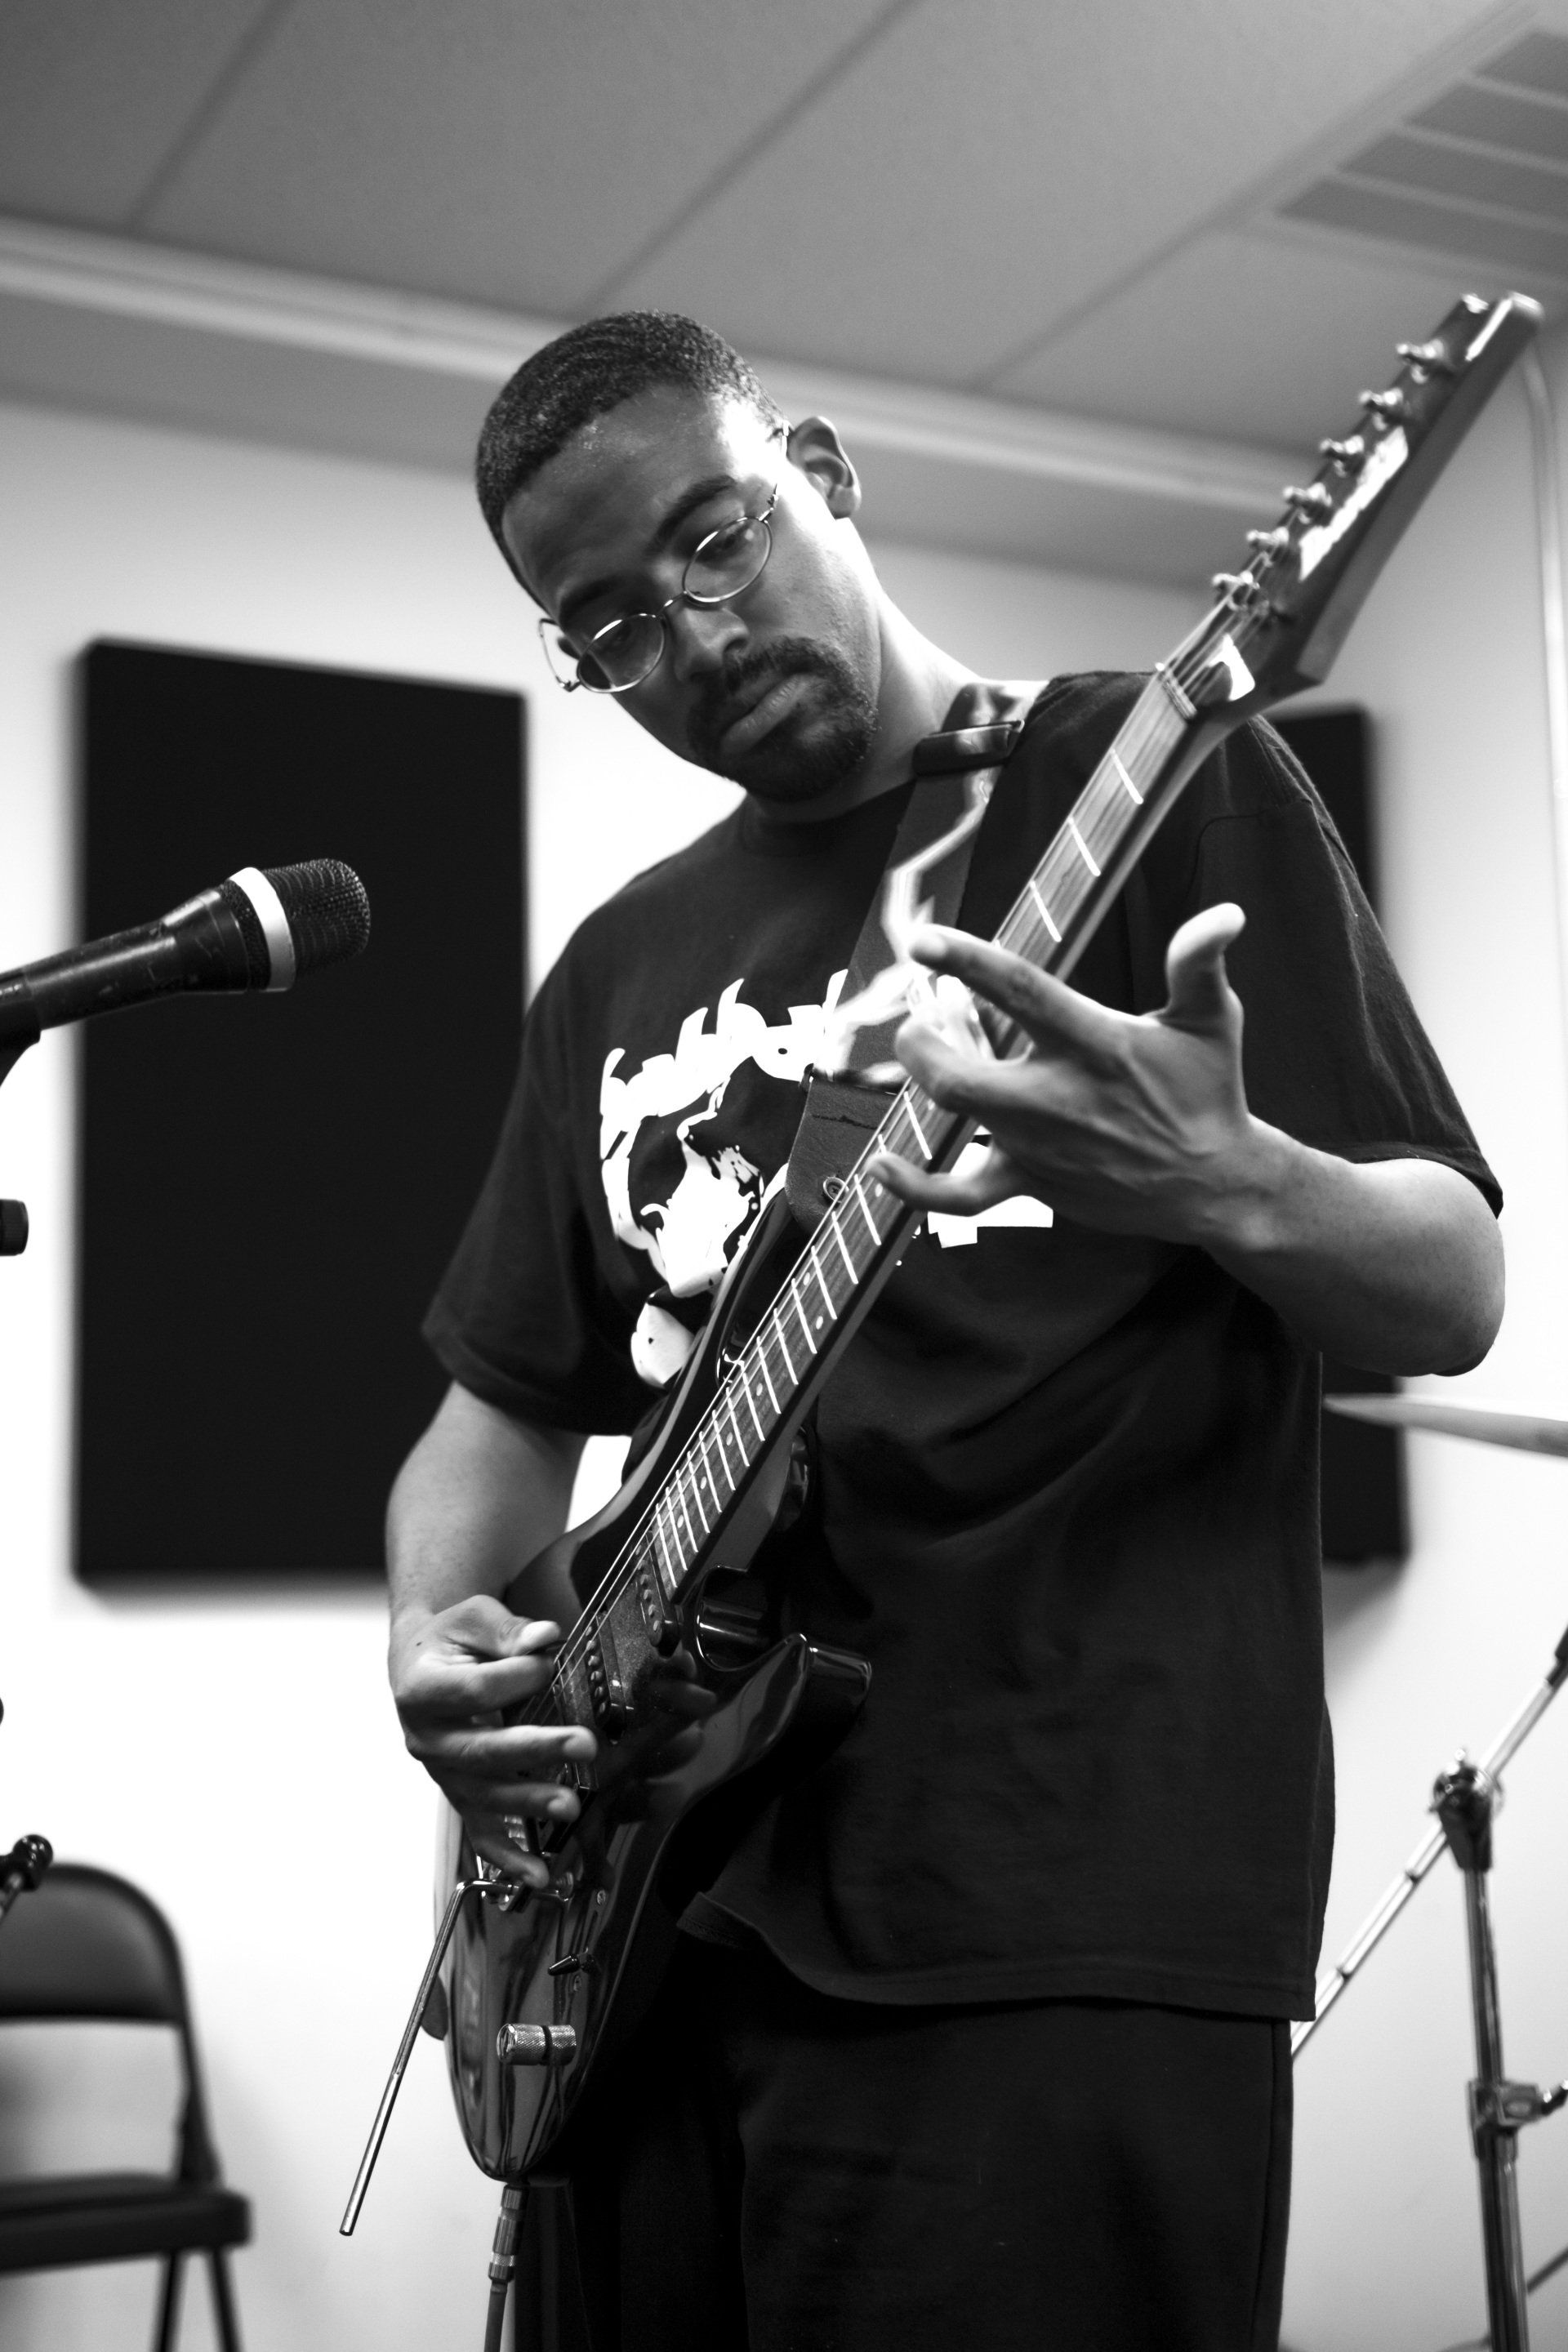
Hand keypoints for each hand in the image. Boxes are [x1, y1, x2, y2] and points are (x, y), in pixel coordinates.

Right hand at [391, 1594, 717, 1884]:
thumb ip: (508, 1631)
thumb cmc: (451, 1638)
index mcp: (420, 1689)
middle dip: (535, 1749)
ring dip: (528, 1802)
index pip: (471, 1692)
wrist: (422, 1663)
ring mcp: (441, 1773)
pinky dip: (509, 1858)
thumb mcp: (473, 1618)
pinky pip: (481, 1832)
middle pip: (481, 1751)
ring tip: (571, 1805)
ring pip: (483, 1795)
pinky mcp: (459, 1794)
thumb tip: (544, 1637)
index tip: (550, 1664)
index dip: (513, 1679)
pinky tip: (540, 1876)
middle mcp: (424, 1738)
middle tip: (586, 1744)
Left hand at [873, 904, 1262, 1244]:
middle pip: (960, 1075)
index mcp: (1096, 1046)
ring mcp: (1039, 1147)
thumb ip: (1199, 964)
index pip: (1022, 993)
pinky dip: (914, 1186)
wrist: (1213, 1184)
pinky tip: (880, 1166)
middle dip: (921, 1043)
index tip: (923, 941)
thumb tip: (1225, 914)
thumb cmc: (1207, 1094)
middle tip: (917, 1019)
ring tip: (924, 1051)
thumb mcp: (1211, 1021)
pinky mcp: (1031, 1184)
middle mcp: (1059, 1099)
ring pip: (956, 1116)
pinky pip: (959, 1197)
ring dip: (928, 1079)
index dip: (968, 962)